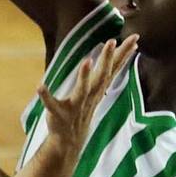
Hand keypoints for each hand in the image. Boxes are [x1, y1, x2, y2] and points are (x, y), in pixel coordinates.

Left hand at [39, 36, 138, 150]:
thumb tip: (120, 52)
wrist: (69, 140)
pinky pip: (52, 105)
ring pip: (82, 90)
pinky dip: (46, 96)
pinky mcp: (59, 114)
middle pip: (102, 76)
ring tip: (87, 61)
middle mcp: (89, 96)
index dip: (124, 52)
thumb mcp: (97, 88)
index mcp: (98, 88)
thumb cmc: (84, 108)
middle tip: (112, 40)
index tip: (135, 37)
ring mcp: (75, 106)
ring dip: (84, 76)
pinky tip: (40, 86)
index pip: (114, 68)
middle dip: (107, 58)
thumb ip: (107, 71)